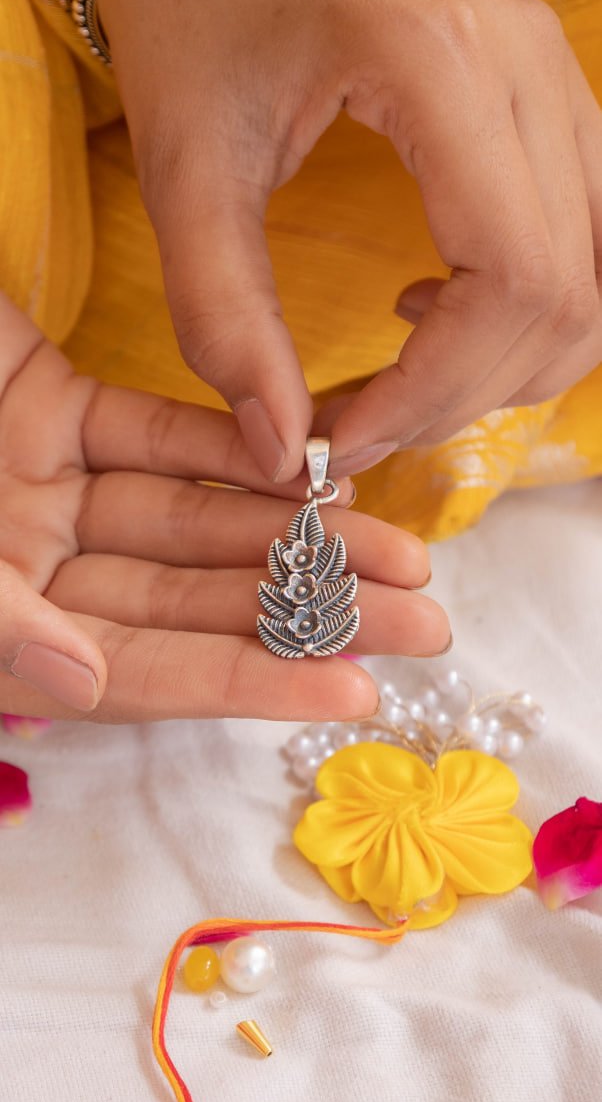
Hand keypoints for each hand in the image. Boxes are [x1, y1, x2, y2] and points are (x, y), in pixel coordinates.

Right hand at [0, 293, 447, 721]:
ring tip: (402, 551)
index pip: (145, 674)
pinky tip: (316, 465)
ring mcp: (50, 493)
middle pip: (193, 603)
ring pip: (194, 520)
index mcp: (4, 631)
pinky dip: (235, 450)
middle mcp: (36, 573)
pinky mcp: (56, 413)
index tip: (357, 688)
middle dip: (309, 612)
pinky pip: (161, 438)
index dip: (250, 683)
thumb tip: (86, 682)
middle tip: (423, 621)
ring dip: (294, 533)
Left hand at [98, 0, 601, 477]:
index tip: (346, 436)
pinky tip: (434, 310)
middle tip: (362, 423)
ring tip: (397, 375)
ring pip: (593, 284)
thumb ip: (222, 316)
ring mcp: (557, 79)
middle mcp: (529, 65)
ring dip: (501, 367)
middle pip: (567, 296)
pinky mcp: (552, 105)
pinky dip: (524, 316)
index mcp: (441, 62)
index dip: (440, 389)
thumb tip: (278, 449)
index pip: (512, 278)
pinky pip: (585, 247)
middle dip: (464, 395)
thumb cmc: (201, 13)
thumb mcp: (184, 167)